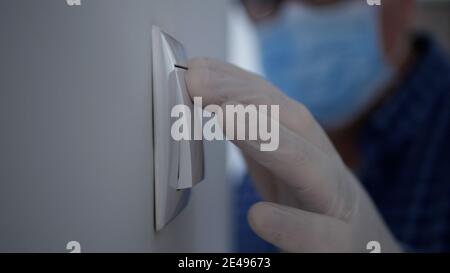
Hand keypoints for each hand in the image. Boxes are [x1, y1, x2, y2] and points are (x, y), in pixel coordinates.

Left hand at [185, 58, 400, 252]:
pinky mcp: (340, 247)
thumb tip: (218, 107)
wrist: (366, 253)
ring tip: (226, 116)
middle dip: (245, 97)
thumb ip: (257, 142)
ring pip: (309, 168)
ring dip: (267, 139)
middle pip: (293, 124)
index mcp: (309, 152)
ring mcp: (336, 207)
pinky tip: (260, 217)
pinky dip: (291, 225)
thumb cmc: (321, 211)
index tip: (199, 68)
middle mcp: (325, 170)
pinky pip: (319, 236)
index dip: (237, 84)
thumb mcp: (287, 170)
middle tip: (200, 81)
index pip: (275, 108)